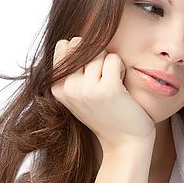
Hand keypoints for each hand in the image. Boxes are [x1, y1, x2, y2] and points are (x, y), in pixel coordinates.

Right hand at [51, 37, 155, 153]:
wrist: (126, 143)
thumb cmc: (107, 115)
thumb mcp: (80, 94)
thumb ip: (71, 70)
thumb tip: (71, 39)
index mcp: (57, 88)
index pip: (64, 46)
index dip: (83, 54)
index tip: (92, 76)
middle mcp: (68, 88)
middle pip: (82, 46)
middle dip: (97, 55)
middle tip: (105, 78)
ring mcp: (86, 89)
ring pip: (99, 51)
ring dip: (111, 63)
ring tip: (114, 84)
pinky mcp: (107, 89)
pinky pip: (114, 59)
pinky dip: (121, 68)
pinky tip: (122, 86)